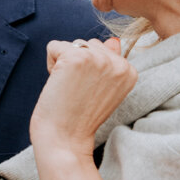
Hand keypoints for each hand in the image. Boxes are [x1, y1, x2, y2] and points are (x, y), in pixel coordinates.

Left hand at [25, 38, 135, 179]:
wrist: (66, 139)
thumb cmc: (81, 117)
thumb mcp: (105, 90)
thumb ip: (110, 63)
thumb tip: (113, 41)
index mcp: (130, 71)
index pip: (102, 51)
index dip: (89, 72)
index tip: (89, 93)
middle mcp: (119, 62)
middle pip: (88, 44)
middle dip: (76, 64)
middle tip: (78, 92)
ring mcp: (99, 58)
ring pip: (72, 44)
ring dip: (63, 64)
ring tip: (69, 89)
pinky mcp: (77, 57)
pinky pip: (54, 46)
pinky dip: (50, 64)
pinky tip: (58, 84)